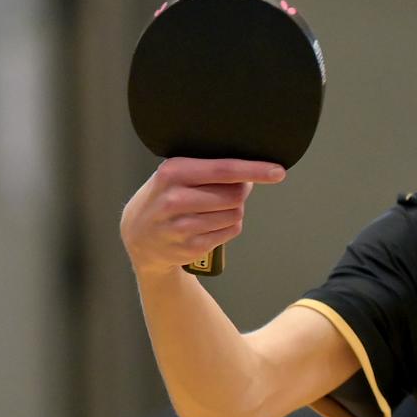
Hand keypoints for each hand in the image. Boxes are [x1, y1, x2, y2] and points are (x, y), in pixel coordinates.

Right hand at [120, 157, 285, 274]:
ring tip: (213, 209)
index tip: (278, 172)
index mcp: (173, 172)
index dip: (255, 170)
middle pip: (235, 195)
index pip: (224, 169)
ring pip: (235, 214)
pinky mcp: (190, 247)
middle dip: (240, 192)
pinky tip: (211, 223)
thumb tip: (252, 172)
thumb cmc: (164, 197)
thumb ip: (209, 169)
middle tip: (228, 191)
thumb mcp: (175, 175)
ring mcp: (181, 226)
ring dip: (234, 210)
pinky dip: (228, 226)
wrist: (138, 235)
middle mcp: (175, 199)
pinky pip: (230, 232)